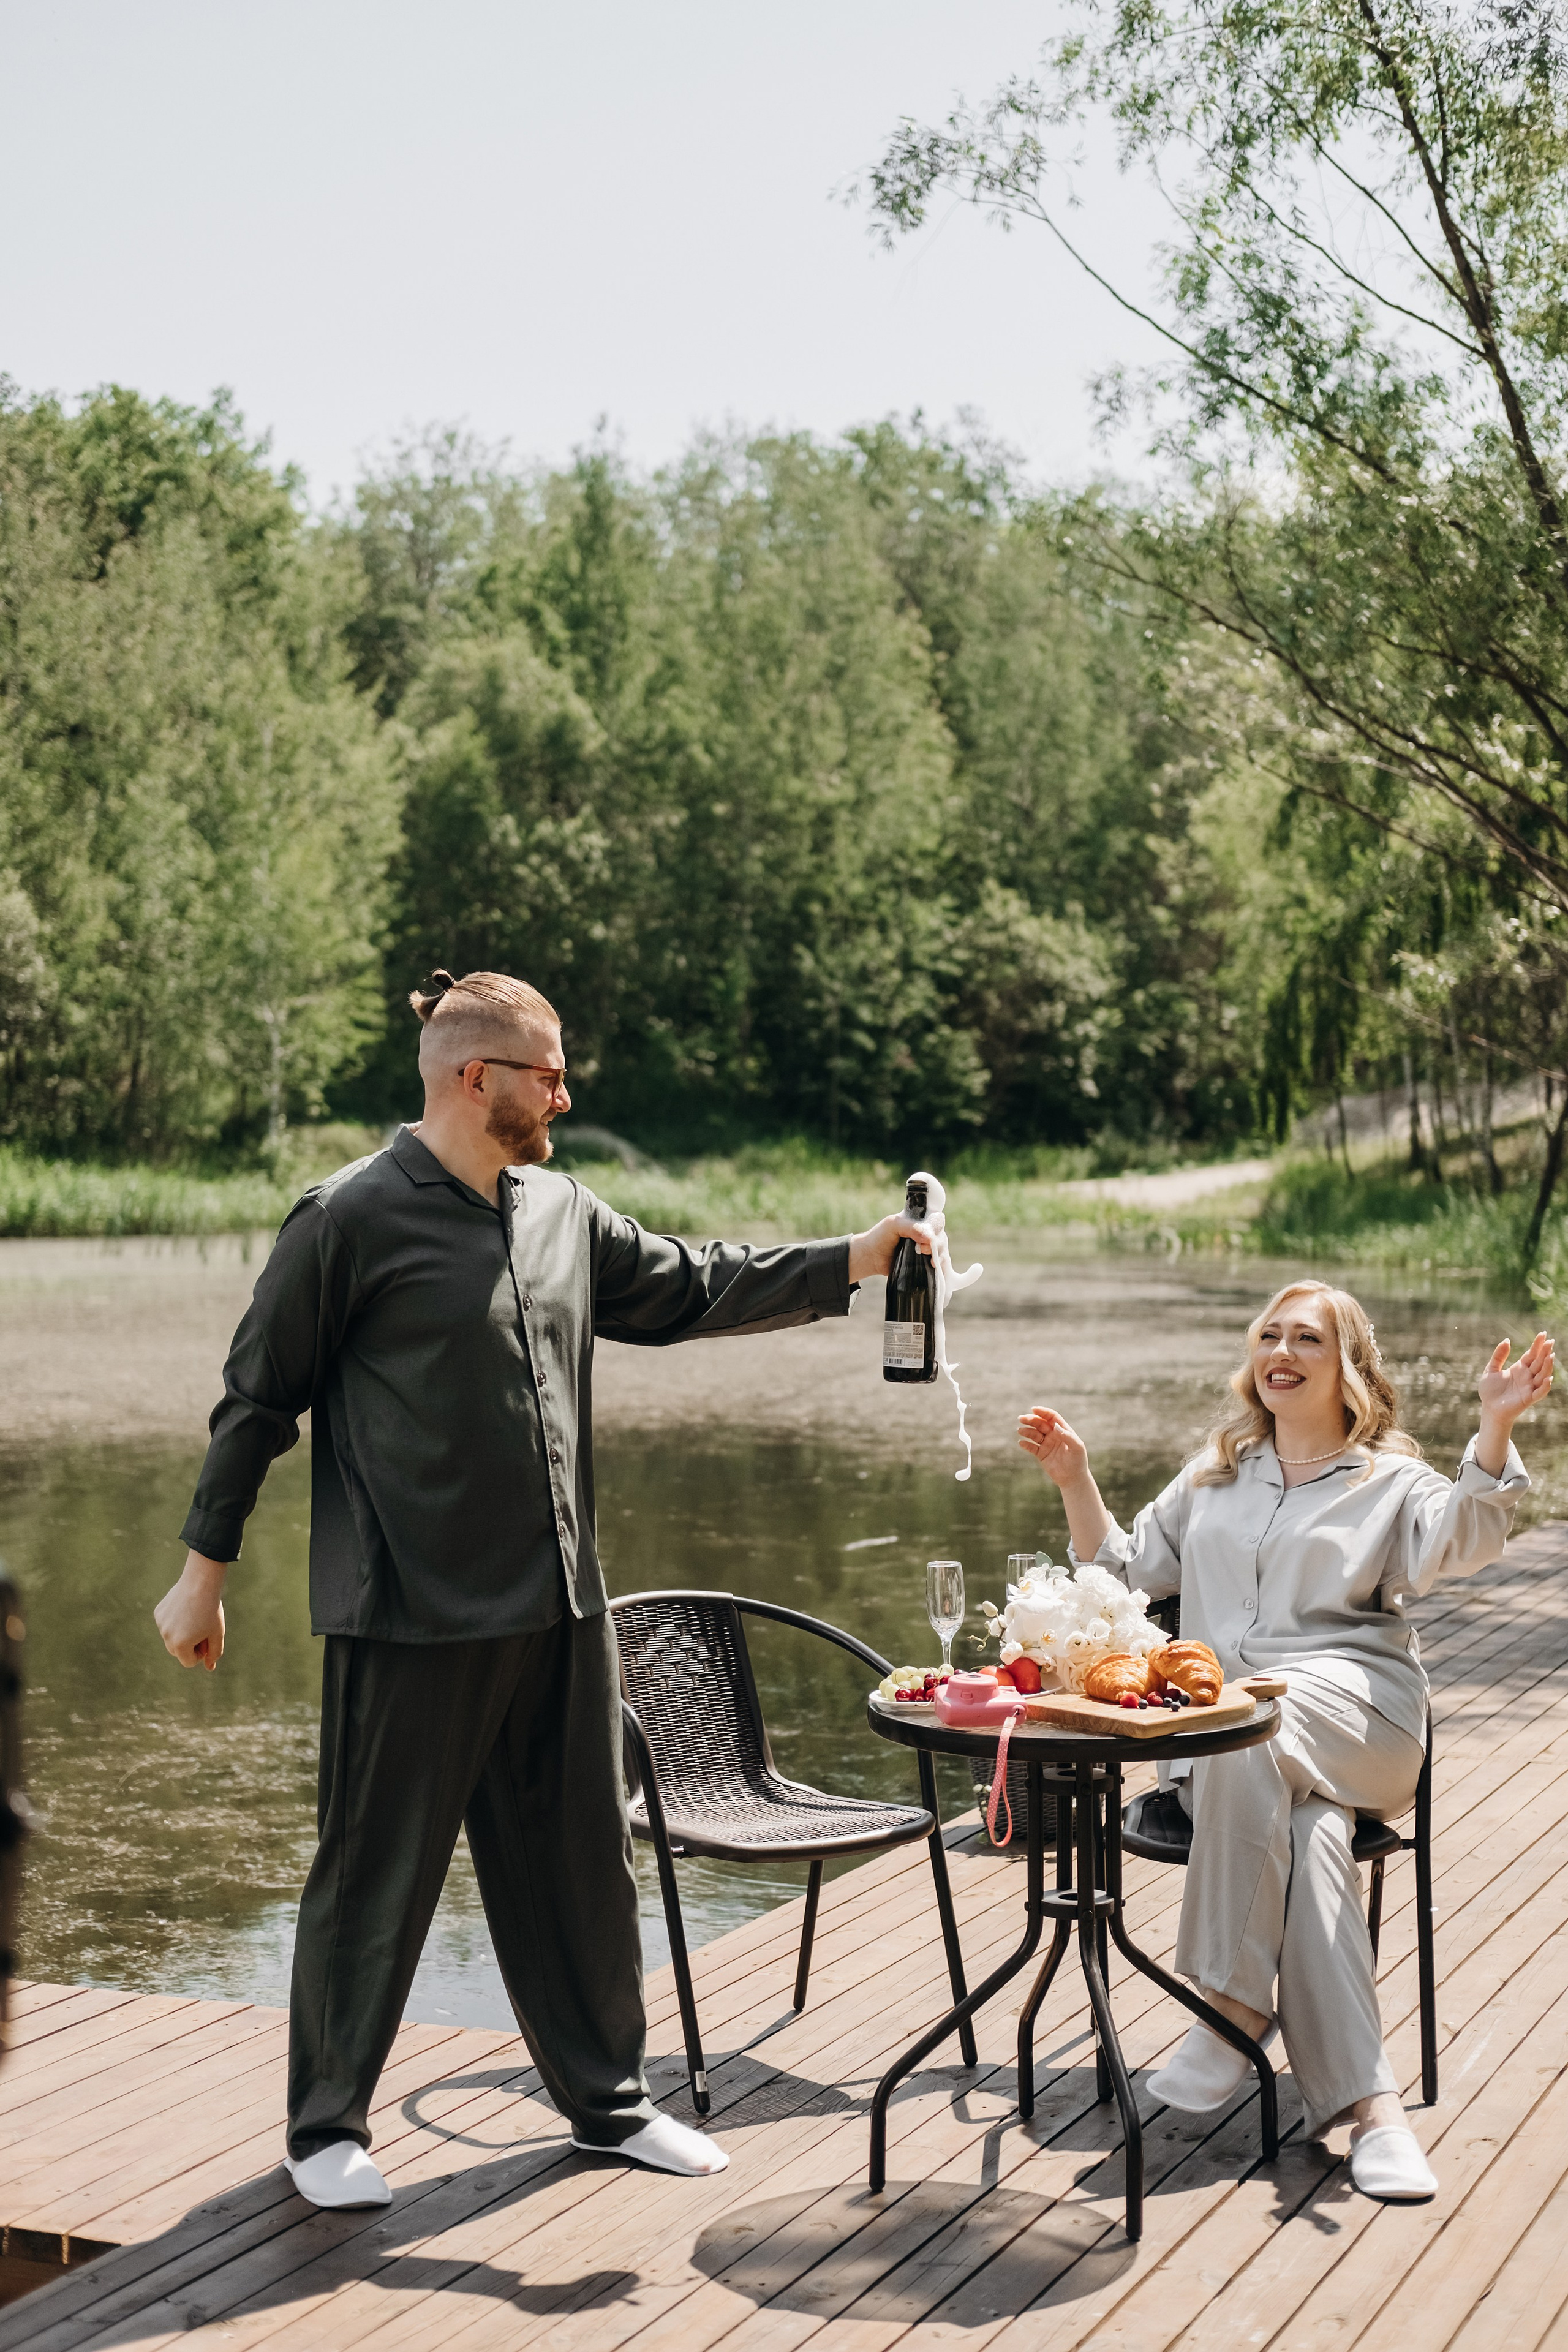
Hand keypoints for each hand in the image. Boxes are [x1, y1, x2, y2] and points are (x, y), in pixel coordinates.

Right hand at [154, 1551, 228, 1670]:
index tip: (207, 1639)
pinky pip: (167, 1624)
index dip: (201, 1652)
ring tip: (194, 1616)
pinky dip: (175, 1621)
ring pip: (172, 1638)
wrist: (200, 1582)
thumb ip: (214, 1653)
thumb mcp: (217, 1633)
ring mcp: (160, 1624)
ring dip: (182, 1633)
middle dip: (190, 1645)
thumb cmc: (211, 1610)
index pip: (189, 1661)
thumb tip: (210, 1668)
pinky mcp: (158, 1613)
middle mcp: (166, 1636)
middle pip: (178, 1651)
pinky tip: (185, 1609)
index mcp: (180, 1645)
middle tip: (202, 1628)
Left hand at [847, 1212, 933, 1286]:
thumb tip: (929, 1238)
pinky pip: (938, 1266)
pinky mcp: (924, 1264)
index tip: (928, 1238)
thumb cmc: (880, 1236)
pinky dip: (941, 1268)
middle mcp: (926, 1235)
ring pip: (942, 1252)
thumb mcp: (893, 1225)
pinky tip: (938, 1270)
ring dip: (940, 1257)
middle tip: (924, 1251)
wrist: (871, 1257)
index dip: (936, 1228)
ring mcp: (926, 1250)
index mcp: (920, 1222)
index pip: (937, 1221)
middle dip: (937, 1245)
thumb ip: (911, 1228)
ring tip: (933, 1263)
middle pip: (941, 1237)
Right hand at [1017, 1407, 1090, 1486]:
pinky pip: (1031, 1447)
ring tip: (1020, 1431)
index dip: (1043, 1412)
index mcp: (1063, 1430)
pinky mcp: (1041, 1454)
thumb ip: (1067, 1436)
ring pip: (1034, 1434)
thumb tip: (1055, 1427)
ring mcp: (1046, 1444)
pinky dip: (1025, 1444)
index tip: (1033, 1409)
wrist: (1073, 1479)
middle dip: (1031, 1420)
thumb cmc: (1078, 1461)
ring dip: (1027, 1431)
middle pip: (1040, 1423)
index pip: (1051, 1417)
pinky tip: (1021, 1442)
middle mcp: (1053, 1435)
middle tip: (1021, 1418)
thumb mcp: (1077, 1447)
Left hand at [1477, 1332, 1553, 1426]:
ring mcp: (1529, 1387)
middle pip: (1539, 1362)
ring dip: (1547, 1366)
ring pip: (1542, 1375)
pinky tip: (1548, 1378)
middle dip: (1545, 1352)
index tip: (1543, 1334)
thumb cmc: (1490, 1391)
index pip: (1532, 1354)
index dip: (1537, 1345)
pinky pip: (1540, 1392)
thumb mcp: (1491, 1370)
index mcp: (1519, 1368)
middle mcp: (1527, 1376)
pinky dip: (1545, 1386)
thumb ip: (1498, 1356)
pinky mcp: (1528, 1398)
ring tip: (1550, 1355)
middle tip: (1550, 1341)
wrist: (1489, 1408)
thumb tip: (1507, 1340)